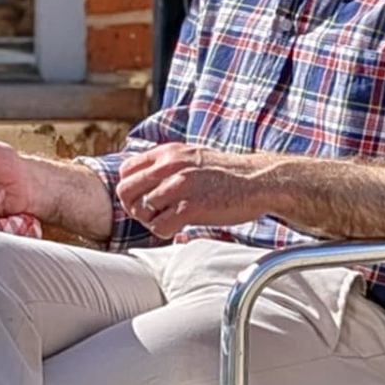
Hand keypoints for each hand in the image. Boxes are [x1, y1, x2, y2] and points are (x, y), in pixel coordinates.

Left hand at [116, 143, 269, 238]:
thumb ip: (167, 164)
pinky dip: (165, 232)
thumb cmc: (226, 174)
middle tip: (152, 215)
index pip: (126, 170)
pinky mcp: (191, 207)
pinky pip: (159, 226)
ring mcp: (180, 185)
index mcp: (168, 152)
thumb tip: (143, 180)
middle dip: (135, 208)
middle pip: (126, 191)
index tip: (144, 199)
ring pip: (140, 210)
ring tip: (168, 220)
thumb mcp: (192, 157)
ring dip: (150, 221)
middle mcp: (170, 165)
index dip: (131, 189)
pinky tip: (179, 228)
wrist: (258, 181)